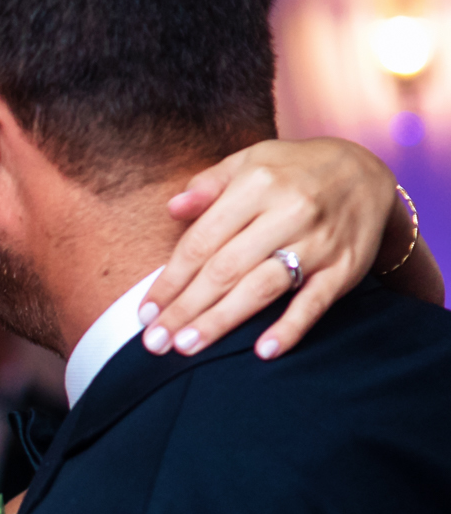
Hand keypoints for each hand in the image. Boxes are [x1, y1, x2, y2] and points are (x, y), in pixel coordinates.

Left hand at [143, 138, 396, 360]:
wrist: (368, 173)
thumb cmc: (292, 172)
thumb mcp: (251, 161)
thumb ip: (209, 184)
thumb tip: (172, 208)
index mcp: (257, 185)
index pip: (202, 241)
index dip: (171, 280)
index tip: (145, 313)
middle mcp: (289, 211)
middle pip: (225, 269)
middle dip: (186, 308)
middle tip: (156, 342)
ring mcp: (319, 241)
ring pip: (262, 286)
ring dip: (222, 320)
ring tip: (187, 347)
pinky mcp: (345, 266)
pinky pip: (315, 301)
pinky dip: (291, 327)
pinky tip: (264, 351)